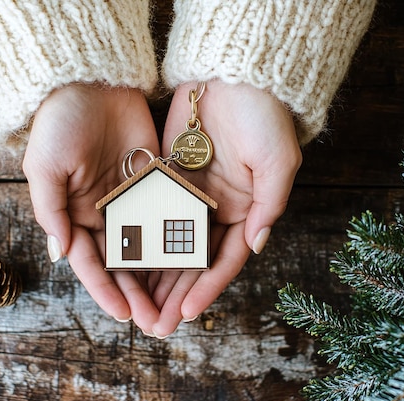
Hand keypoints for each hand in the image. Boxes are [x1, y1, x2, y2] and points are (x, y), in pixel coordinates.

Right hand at [23, 84, 160, 329]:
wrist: (91, 80)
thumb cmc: (59, 123)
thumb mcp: (44, 168)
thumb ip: (51, 212)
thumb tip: (60, 254)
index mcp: (76, 215)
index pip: (92, 262)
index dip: (106, 290)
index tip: (124, 315)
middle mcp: (105, 213)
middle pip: (124, 263)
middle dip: (137, 294)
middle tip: (155, 323)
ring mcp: (133, 198)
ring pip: (149, 246)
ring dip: (160, 277)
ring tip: (175, 305)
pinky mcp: (156, 181)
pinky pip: (167, 215)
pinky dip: (177, 240)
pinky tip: (190, 264)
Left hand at [150, 80, 301, 336]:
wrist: (233, 72)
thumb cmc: (264, 115)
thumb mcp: (279, 162)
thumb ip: (268, 206)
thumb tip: (254, 247)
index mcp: (244, 210)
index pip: (223, 260)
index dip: (206, 288)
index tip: (185, 313)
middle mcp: (214, 208)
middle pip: (191, 260)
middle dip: (175, 293)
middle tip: (156, 325)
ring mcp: (188, 194)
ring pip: (167, 243)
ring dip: (154, 275)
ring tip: (136, 304)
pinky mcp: (165, 175)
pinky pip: (150, 212)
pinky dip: (139, 237)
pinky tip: (124, 262)